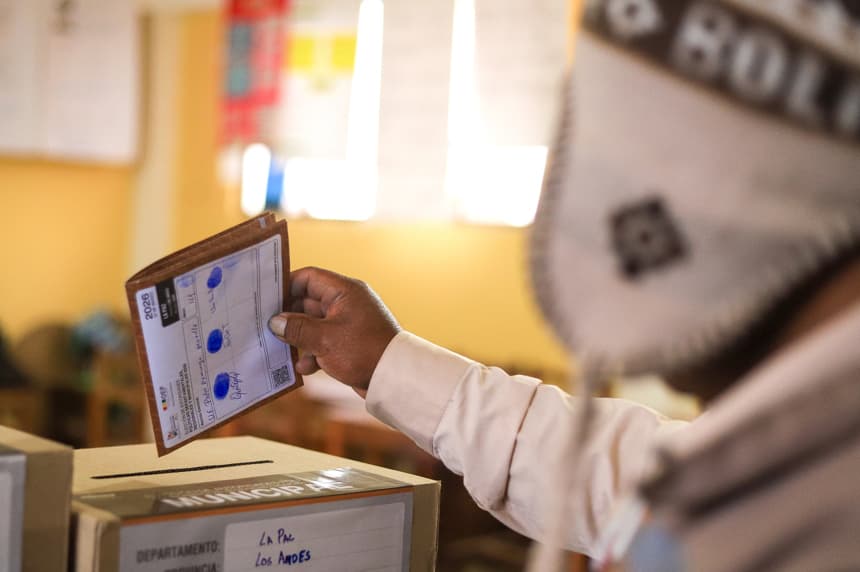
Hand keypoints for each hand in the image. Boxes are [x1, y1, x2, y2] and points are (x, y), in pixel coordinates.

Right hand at [268, 267, 400, 394]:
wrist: (395, 378)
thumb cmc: (364, 351)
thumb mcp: (325, 339)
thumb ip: (297, 329)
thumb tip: (275, 322)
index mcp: (344, 291)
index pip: (309, 278)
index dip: (286, 286)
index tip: (266, 299)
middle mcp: (346, 303)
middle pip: (308, 302)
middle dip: (289, 318)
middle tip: (267, 330)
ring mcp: (348, 323)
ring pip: (314, 325)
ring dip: (299, 338)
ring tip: (282, 351)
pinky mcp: (349, 343)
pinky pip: (324, 341)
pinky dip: (313, 353)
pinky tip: (304, 368)